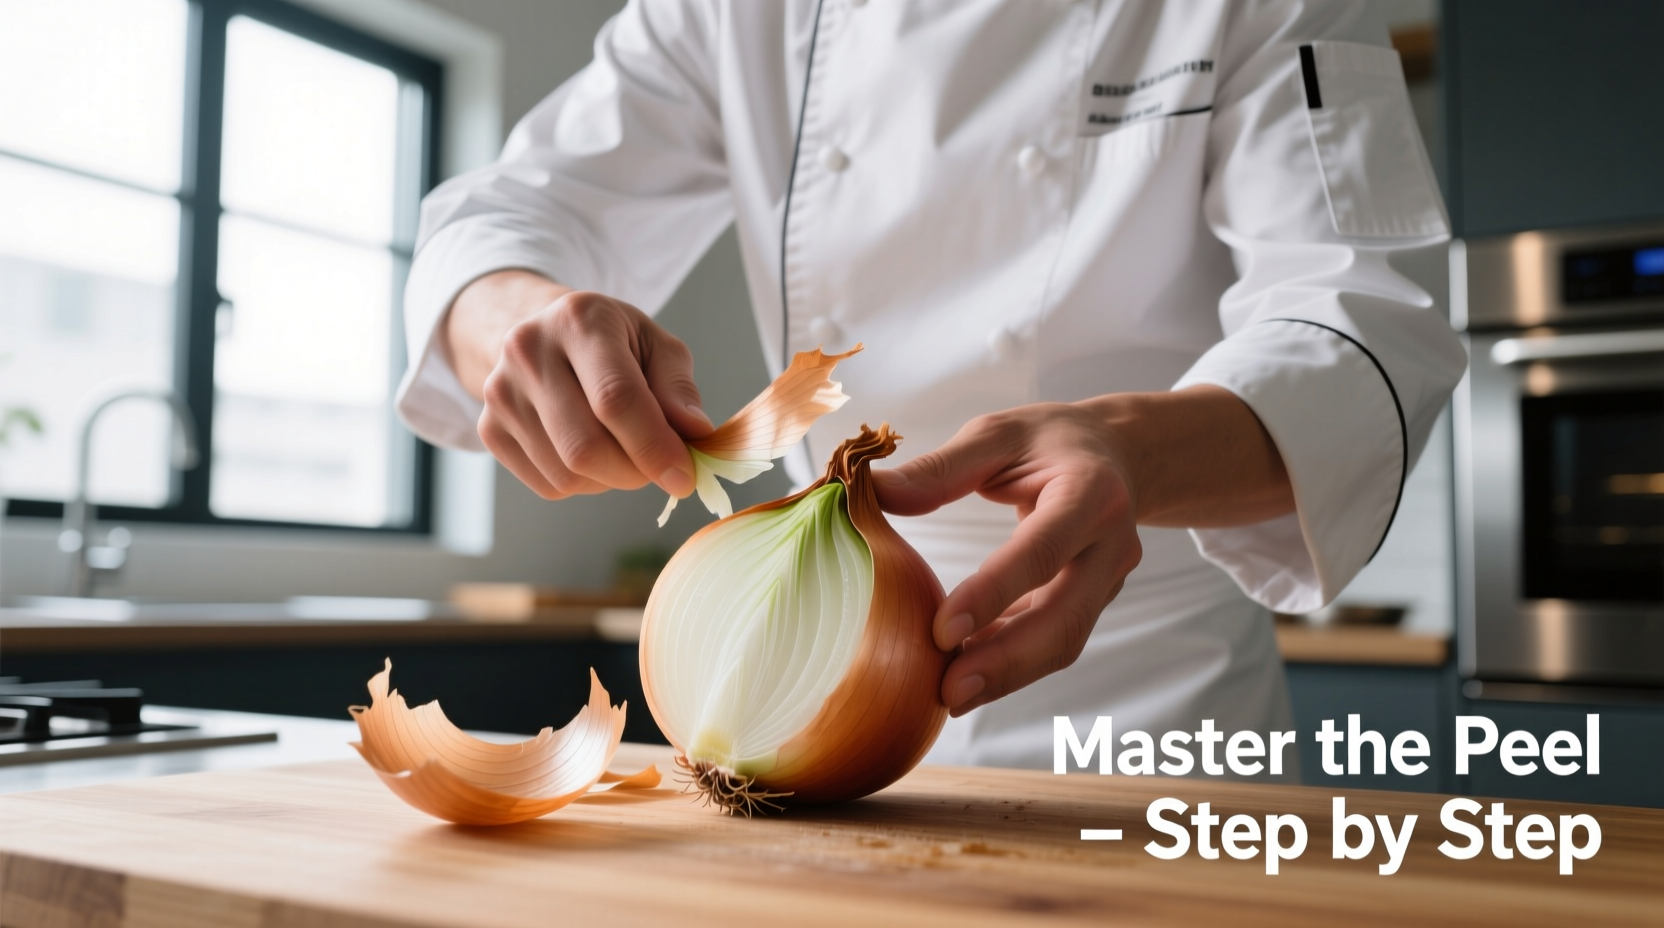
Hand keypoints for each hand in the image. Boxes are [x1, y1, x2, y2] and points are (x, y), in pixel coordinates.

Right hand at [445, 272, 714, 499]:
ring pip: (567, 474)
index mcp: (578, 321)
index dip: (654, 446)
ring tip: (624, 448)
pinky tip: (593, 453)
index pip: (615, 397)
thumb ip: (678, 388)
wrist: (543, 335)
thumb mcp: (656, 345)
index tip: (684, 476)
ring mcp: (501, 393)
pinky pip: (549, 486)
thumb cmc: (612, 342)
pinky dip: (584, 484)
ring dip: (612, 479)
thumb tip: (696, 434)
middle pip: (585, 447)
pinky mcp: (490, 429)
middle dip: (635, 472)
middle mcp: (529, 352)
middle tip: (661, 468)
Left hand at [872, 403, 1141, 716]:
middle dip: (1008, 660)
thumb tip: (876, 492)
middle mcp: (1111, 542)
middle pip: (1065, 616)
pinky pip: (1055, 639)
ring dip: (1009, 673)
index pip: (1042, 550)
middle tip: (949, 692)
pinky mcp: (1095, 601)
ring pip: (1065, 639)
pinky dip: (1013, 661)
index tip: (942, 632)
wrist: (1117, 452)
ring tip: (951, 695)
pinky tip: (968, 672)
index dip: (995, 594)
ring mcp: (1110, 578)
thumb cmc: (1050, 440)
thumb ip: (940, 468)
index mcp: (1090, 492)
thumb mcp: (997, 434)